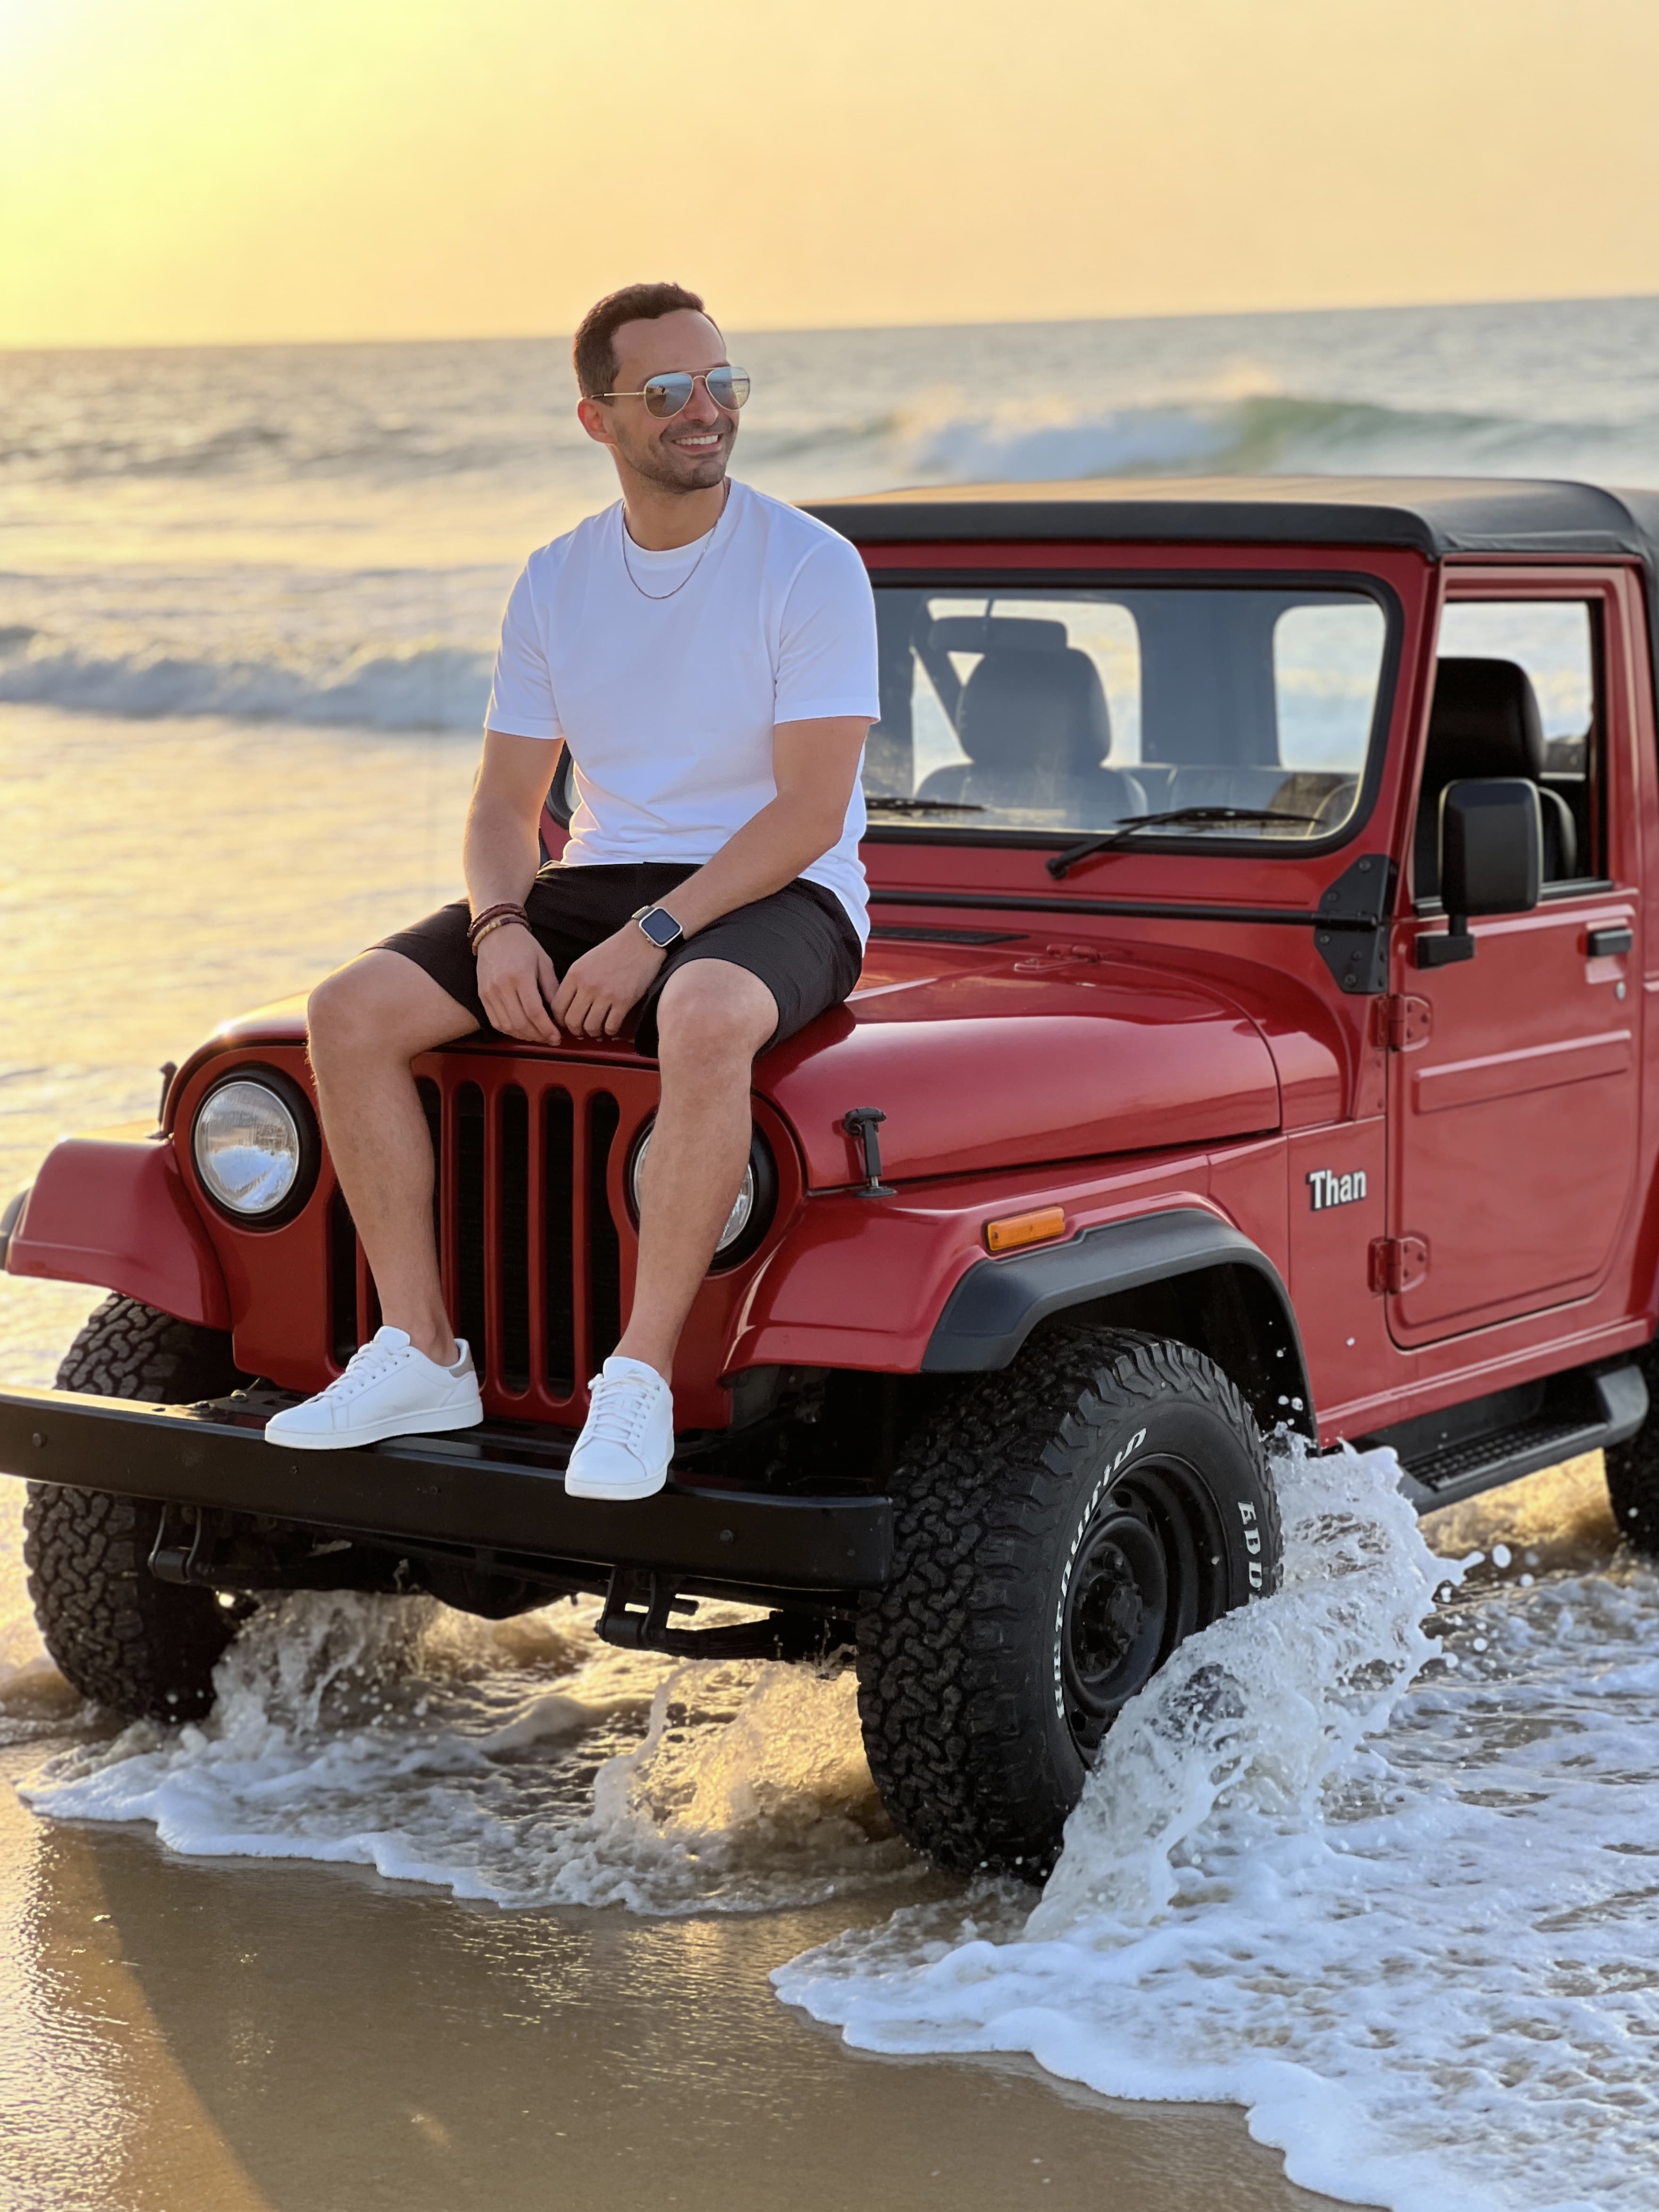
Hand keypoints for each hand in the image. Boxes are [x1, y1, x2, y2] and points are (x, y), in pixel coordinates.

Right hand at [475, 923, 560, 1042]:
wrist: (495, 932)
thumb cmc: (523, 945)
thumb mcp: (544, 962)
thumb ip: (552, 988)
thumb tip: (560, 1013)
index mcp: (520, 976)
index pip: (534, 1012)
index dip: (546, 1029)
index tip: (556, 1037)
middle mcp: (502, 986)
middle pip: (520, 1023)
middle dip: (537, 1036)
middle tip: (550, 1039)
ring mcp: (490, 992)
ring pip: (507, 1026)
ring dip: (524, 1036)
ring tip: (537, 1036)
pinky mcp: (482, 995)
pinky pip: (495, 1021)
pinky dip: (509, 1030)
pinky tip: (521, 1030)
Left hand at [551, 922, 665, 1036]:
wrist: (641, 943)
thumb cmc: (614, 951)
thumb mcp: (586, 961)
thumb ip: (575, 982)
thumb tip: (567, 1005)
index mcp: (575, 974)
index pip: (557, 1007)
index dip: (559, 1020)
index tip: (565, 1023)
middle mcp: (588, 985)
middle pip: (571, 1021)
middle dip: (575, 1030)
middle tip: (581, 1030)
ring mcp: (606, 994)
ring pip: (590, 1027)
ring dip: (593, 1033)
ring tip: (597, 1029)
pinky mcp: (624, 1001)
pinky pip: (611, 1026)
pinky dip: (610, 1031)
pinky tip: (611, 1026)